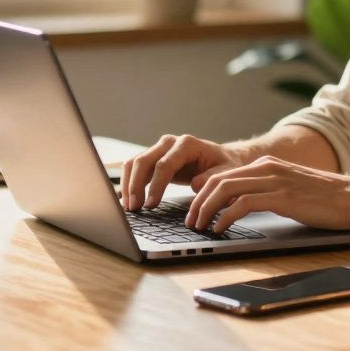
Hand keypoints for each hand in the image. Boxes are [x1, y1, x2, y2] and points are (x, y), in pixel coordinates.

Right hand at [120, 134, 247, 210]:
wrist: (220, 158)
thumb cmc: (223, 166)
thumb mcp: (224, 173)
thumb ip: (210, 178)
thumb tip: (195, 185)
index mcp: (187, 144)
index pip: (164, 164)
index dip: (156, 185)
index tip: (151, 205)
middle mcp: (169, 142)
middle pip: (144, 161)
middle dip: (136, 185)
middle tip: (135, 208)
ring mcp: (159, 149)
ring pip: (135, 163)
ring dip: (128, 184)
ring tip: (129, 207)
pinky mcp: (153, 158)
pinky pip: (134, 168)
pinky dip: (128, 182)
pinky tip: (124, 198)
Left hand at [186, 155, 349, 233]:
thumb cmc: (326, 199)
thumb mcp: (291, 189)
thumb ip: (269, 191)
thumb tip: (244, 207)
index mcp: (267, 165)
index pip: (223, 174)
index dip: (203, 192)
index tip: (195, 209)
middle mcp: (267, 168)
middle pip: (217, 180)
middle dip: (198, 202)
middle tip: (190, 221)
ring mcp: (274, 180)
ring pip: (224, 189)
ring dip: (206, 210)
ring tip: (199, 227)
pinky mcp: (281, 196)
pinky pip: (242, 204)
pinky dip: (225, 217)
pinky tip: (220, 229)